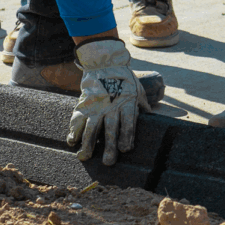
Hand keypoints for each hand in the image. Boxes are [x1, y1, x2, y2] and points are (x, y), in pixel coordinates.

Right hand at [67, 38, 150, 164]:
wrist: (105, 62)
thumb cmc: (125, 79)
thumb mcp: (138, 91)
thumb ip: (143, 106)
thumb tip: (152, 118)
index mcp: (127, 104)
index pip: (128, 122)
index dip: (127, 135)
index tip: (125, 149)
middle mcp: (111, 107)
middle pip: (110, 129)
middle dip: (109, 146)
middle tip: (108, 162)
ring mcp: (96, 106)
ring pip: (91, 127)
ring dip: (87, 143)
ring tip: (84, 157)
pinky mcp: (84, 104)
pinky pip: (77, 118)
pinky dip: (73, 130)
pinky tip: (71, 141)